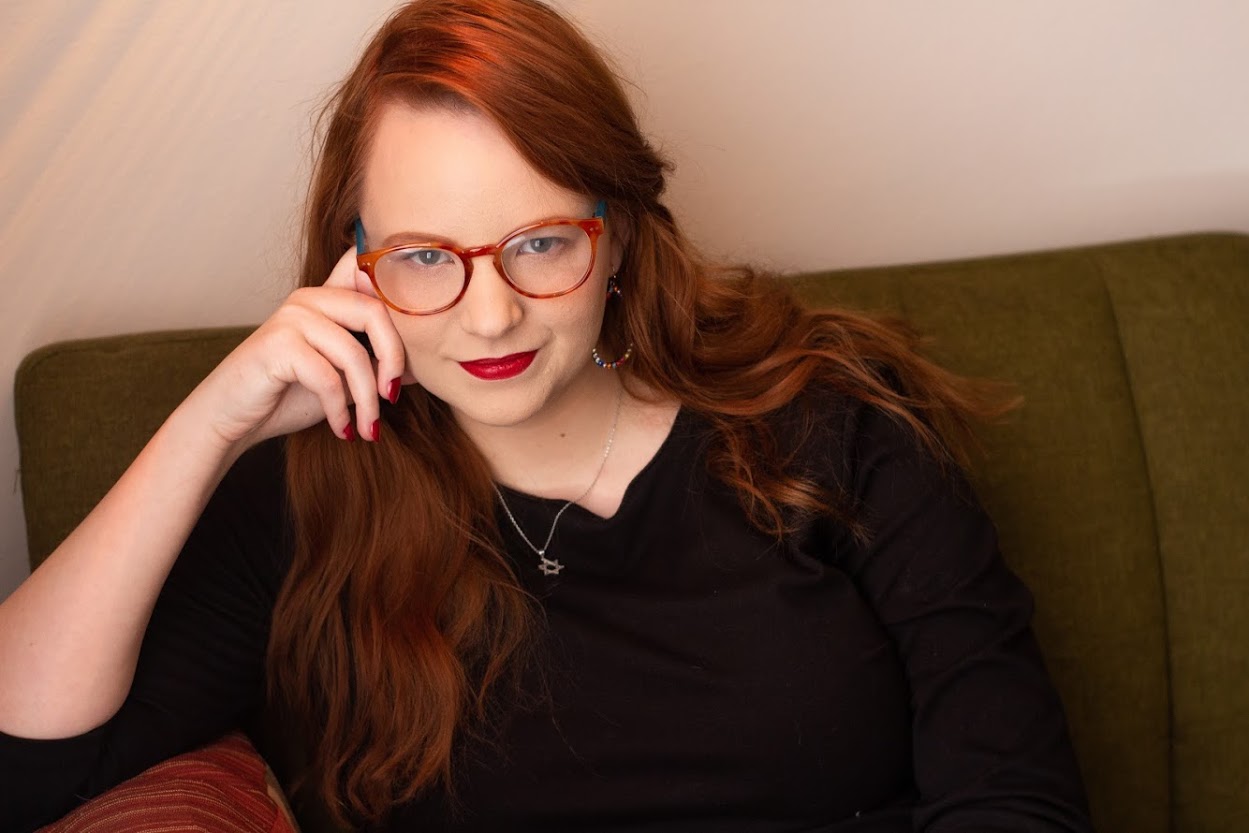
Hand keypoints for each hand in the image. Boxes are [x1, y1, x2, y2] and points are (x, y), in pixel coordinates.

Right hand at [191, 247, 407, 451]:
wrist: (234, 418)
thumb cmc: (288, 395)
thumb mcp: (345, 379)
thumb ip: (376, 364)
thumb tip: (421, 364)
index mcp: (328, 297)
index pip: (367, 269)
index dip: (397, 285)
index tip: (415, 328)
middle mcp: (309, 298)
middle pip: (375, 312)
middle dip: (394, 359)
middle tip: (392, 397)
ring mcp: (291, 318)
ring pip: (353, 354)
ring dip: (367, 400)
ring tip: (367, 427)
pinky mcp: (276, 345)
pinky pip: (327, 378)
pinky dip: (340, 410)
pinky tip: (342, 429)